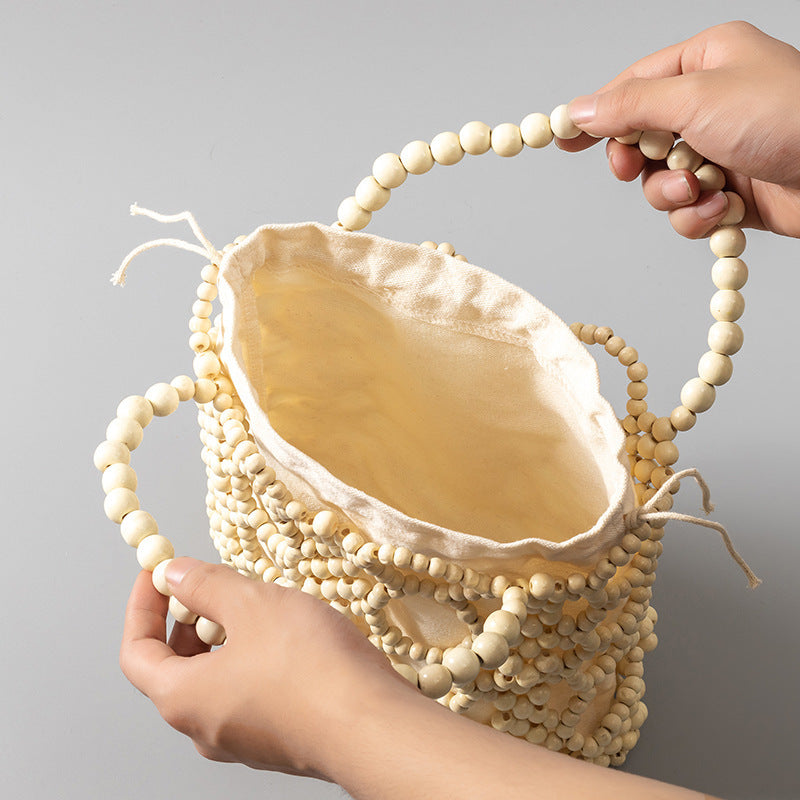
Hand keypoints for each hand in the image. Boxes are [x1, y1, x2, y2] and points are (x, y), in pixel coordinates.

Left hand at [119, 558, 410, 778]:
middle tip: (209, 584)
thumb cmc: (309, 668)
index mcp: (183, 699)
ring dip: (225, 636)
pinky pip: (250, 692)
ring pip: (217, 679)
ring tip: (257, 603)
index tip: (157, 575)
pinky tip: (287, 633)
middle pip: (176, 668)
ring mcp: (243, 738)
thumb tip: (175, 575)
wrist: (372, 725)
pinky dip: (252, 657)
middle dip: (187, 620)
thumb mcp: (252, 604)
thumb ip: (206, 585)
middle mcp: (205, 728)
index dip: (143, 607)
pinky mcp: (279, 738)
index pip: (136, 653)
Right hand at [561, 21, 799, 238]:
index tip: (561, 138)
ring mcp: (721, 150)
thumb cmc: (786, 117)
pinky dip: (698, 216)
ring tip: (700, 191)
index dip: (596, 115)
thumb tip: (579, 110)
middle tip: (635, 169)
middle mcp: (712, 104)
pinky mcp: (731, 192)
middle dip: (638, 163)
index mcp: (705, 62)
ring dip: (672, 195)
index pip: (632, 87)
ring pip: (659, 183)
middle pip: (640, 140)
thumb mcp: (694, 99)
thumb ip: (628, 106)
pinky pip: (688, 211)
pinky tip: (723, 209)